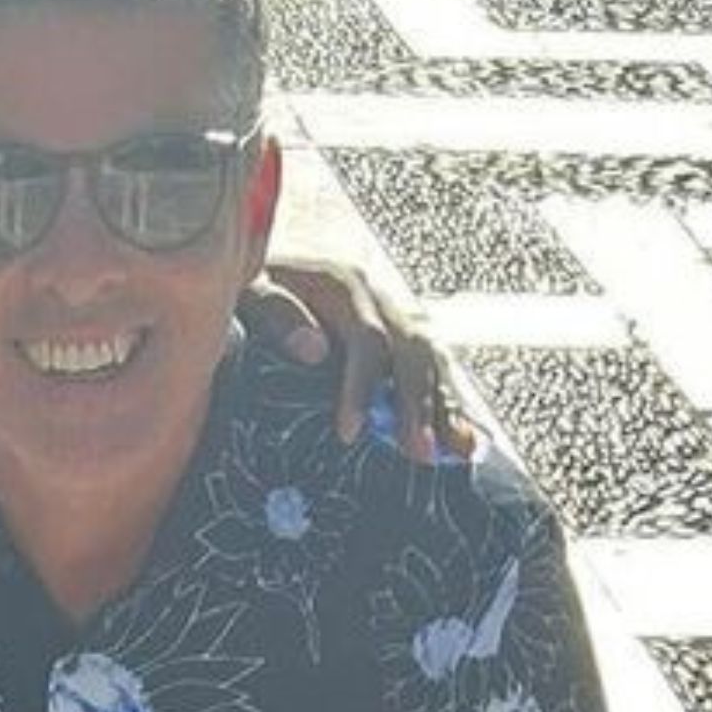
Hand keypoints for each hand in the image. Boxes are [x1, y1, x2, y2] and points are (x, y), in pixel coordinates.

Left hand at [245, 259, 471, 462]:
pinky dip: (450, 401)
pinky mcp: (399, 331)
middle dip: (418, 404)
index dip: (361, 388)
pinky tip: (466, 439)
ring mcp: (394, 312)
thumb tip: (316, 350)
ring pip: (432, 357)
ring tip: (459, 451)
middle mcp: (378, 296)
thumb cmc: (246, 281)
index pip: (367, 340)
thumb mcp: (248, 290)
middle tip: (418, 453)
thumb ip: (277, 315)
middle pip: (412, 351)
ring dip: (444, 405)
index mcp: (342, 285)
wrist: (261, 257)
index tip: (349, 434)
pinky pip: (433, 366)